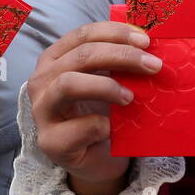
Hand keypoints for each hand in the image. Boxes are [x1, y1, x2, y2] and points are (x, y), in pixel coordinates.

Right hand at [26, 21, 162, 194]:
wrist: (98, 160)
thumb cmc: (103, 114)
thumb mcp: (110, 81)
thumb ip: (119, 62)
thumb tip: (150, 43)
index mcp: (55, 60)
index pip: (83, 35)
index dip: (115, 33)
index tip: (146, 41)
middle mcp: (42, 81)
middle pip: (81, 56)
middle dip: (121, 56)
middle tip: (153, 65)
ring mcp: (42, 112)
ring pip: (68, 84)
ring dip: (106, 86)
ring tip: (131, 97)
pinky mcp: (51, 142)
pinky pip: (78, 127)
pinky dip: (102, 125)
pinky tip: (115, 128)